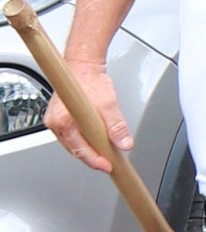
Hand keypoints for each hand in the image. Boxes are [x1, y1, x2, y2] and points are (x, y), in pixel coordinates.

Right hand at [43, 51, 129, 175]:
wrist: (83, 66)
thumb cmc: (91, 80)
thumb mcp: (109, 103)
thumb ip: (117, 126)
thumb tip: (124, 143)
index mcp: (64, 120)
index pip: (79, 149)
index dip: (95, 161)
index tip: (108, 166)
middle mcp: (55, 122)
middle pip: (75, 149)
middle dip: (92, 157)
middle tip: (108, 162)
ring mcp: (55, 121)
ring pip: (72, 144)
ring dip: (87, 149)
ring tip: (103, 152)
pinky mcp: (59, 118)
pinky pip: (70, 136)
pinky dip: (83, 140)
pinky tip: (93, 141)